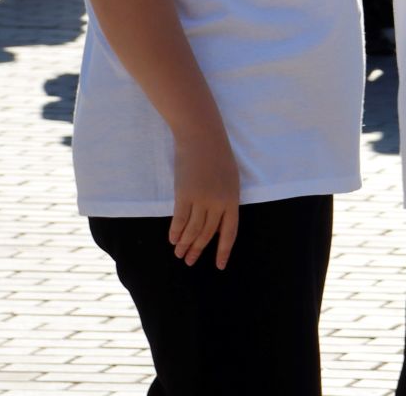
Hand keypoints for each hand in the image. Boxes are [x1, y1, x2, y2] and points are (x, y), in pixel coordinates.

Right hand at [169, 126, 239, 268]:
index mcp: (233, 199)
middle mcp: (218, 202)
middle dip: (198, 249)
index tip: (219, 266)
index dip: (224, 250)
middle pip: (207, 233)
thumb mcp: (230, 180)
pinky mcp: (185, 194)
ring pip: (193, 229)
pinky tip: (172, 240)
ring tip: (179, 254)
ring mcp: (201, 198)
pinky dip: (175, 231)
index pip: (230, 232)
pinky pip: (180, 219)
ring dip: (185, 244)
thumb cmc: (218, 158)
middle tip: (189, 262)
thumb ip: (225, 202)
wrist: (203, 138)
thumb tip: (217, 225)